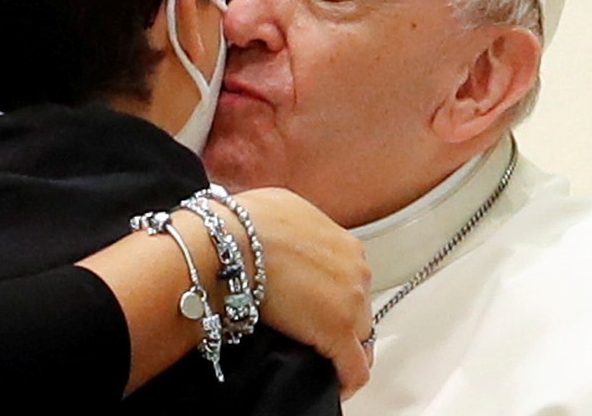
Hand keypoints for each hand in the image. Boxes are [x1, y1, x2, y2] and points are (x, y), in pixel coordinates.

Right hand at [231, 187, 372, 398]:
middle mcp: (354, 268)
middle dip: (339, 317)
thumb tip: (284, 234)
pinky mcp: (337, 333)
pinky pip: (355, 368)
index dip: (335, 293)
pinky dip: (346, 379)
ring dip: (342, 344)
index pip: (350, 277)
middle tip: (314, 329)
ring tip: (320, 355)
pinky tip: (335, 384)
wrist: (231, 241)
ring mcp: (350, 301)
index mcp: (343, 242)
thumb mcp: (280, 208)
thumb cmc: (244, 222)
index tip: (320, 303)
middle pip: (358, 305)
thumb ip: (297, 227)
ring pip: (359, 335)